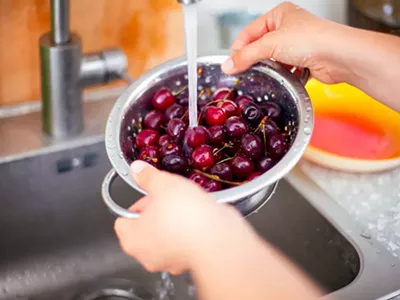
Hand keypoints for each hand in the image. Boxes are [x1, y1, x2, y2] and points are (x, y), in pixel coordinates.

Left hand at [114, 160, 240, 274]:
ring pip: (166, 235)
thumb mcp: (162, 184)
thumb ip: (147, 176)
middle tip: (170, 197)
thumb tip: (137, 169)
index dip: (138, 203)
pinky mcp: (189, 261)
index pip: (123, 219)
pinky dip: (188, 231)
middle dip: (157, 211)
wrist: (217, 238)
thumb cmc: (185, 215)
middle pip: (145, 227)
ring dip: (174, 221)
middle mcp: (146, 256)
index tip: (151, 194)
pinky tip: (198, 218)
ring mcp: (169, 262)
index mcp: (131, 239)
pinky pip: (184, 242)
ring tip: (187, 205)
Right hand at [221, 1, 353, 84]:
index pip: (250, 32)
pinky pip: (286, 69)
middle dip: (255, 60)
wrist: (340, 56)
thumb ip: (247, 56)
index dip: (239, 48)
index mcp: (279, 14)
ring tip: (269, 75)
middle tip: (244, 72)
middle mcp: (288, 27)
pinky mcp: (303, 60)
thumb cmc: (312, 40)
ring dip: (271, 69)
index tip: (230, 64)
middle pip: (261, 46)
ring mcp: (297, 44)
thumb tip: (228, 65)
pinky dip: (284, 75)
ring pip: (273, 59)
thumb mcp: (271, 45)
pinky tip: (285, 78)